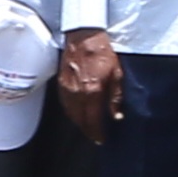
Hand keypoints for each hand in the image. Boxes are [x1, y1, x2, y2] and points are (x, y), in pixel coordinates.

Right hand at [57, 26, 121, 142]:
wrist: (84, 37)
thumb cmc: (102, 53)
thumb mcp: (116, 74)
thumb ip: (115, 97)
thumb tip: (116, 116)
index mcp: (92, 92)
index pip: (93, 120)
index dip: (97, 132)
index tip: (102, 139)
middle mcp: (77, 94)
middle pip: (80, 120)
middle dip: (88, 130)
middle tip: (95, 136)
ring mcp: (67, 90)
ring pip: (71, 114)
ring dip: (79, 123)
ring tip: (87, 127)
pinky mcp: (61, 84)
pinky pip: (65, 105)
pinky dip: (71, 112)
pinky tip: (77, 113)